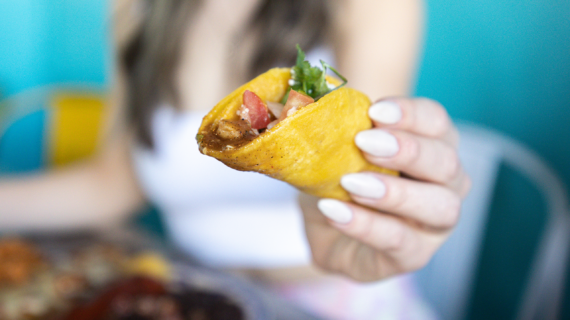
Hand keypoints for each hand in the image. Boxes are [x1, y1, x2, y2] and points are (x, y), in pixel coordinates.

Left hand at [300, 98, 470, 280]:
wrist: (324, 222)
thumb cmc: (340, 173)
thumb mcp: (337, 147)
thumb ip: (341, 128)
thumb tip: (320, 104)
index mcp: (433, 145)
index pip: (437, 122)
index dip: (411, 114)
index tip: (374, 112)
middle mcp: (446, 183)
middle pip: (447, 163)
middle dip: (408, 151)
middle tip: (363, 143)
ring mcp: (435, 223)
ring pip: (441, 207)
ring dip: (395, 192)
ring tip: (351, 184)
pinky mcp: (414, 255)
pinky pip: (400, 241)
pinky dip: (366, 225)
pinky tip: (334, 211)